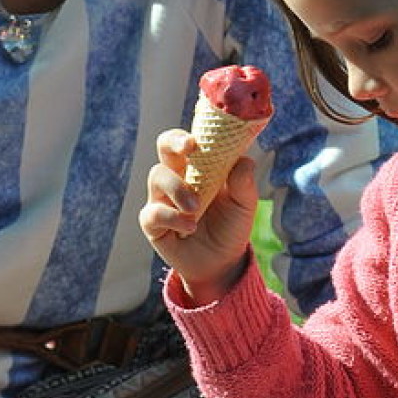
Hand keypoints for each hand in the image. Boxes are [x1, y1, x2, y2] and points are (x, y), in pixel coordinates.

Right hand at [139, 128, 257, 304]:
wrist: (222, 262)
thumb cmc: (231, 226)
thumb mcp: (244, 205)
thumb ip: (244, 182)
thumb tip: (243, 160)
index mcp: (198, 166)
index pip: (186, 140)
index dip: (187, 134)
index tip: (195, 140)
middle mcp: (176, 176)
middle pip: (164, 147)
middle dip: (173, 143)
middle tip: (188, 150)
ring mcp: (161, 198)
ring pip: (157, 176)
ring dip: (178, 188)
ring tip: (196, 208)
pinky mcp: (152, 222)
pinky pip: (153, 212)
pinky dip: (173, 217)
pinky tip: (190, 227)